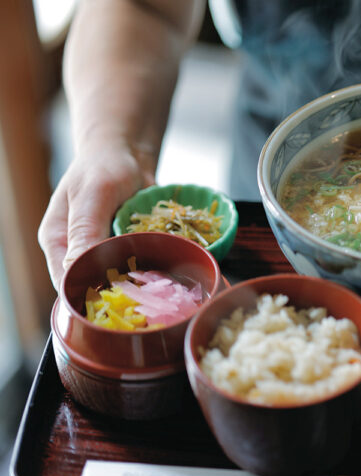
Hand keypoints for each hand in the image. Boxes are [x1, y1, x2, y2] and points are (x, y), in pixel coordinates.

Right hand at [38, 142, 154, 290]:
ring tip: (158, 285)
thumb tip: (74, 267)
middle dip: (117, 292)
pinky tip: (168, 268)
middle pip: (94, 285)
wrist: (128, 153)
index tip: (114, 304)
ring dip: (139, 282)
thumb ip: (85, 229)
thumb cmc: (103, 167)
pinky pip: (140, 265)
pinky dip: (153, 266)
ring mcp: (106, 251)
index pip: (66, 282)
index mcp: (58, 241)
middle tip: (142, 296)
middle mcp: (79, 250)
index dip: (86, 296)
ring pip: (120, 278)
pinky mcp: (128, 248)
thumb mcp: (93, 195)